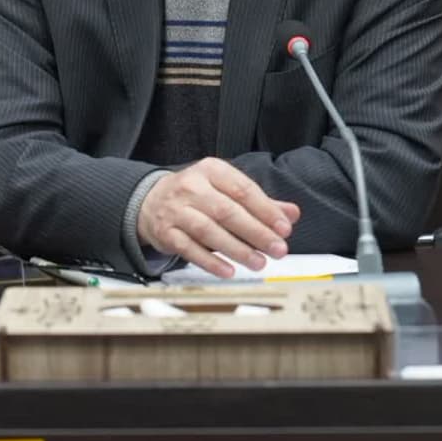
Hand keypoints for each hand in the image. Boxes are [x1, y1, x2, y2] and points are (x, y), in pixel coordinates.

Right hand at [137, 157, 300, 277]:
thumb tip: (291, 213)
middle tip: (277, 249)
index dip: (266, 210)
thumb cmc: (196, 195)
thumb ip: (259, 202)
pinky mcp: (165, 232)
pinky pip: (189, 249)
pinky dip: (210, 261)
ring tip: (259, 262)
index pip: (243, 189)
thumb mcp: (225, 189)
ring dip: (237, 249)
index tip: (284, 228)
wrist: (150, 201)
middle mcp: (191, 187)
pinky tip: (229, 270)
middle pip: (227, 211)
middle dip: (256, 232)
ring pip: (208, 231)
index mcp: (211, 170)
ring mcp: (176, 210)